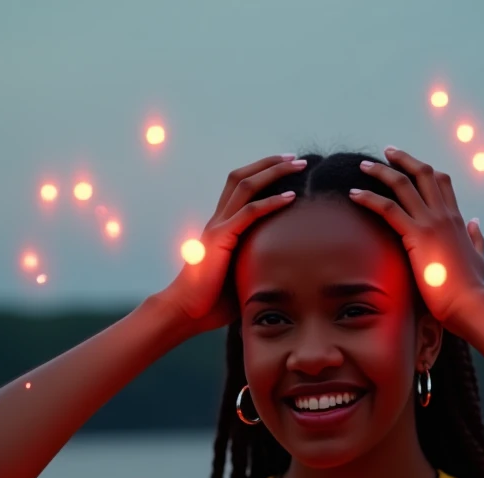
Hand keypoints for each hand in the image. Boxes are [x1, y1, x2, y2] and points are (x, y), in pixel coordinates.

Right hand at [156, 153, 302, 335]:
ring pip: (245, 186)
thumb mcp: (241, 277)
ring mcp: (218, 227)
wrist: (185, 312)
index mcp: (222, 227)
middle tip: (296, 159)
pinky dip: (270, 203)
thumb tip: (286, 272)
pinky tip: (290, 198)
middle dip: (270, 164)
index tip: (288, 170)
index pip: (241, 189)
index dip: (263, 174)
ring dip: (273, 172)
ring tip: (297, 166)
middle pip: (242, 177)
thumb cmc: (212, 303)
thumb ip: (257, 265)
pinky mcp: (220, 239)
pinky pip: (249, 213)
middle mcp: (218, 221)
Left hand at [349, 146, 483, 338]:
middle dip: (403, 159)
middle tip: (386, 152)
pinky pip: (388, 209)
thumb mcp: (478, 256)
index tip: (410, 165)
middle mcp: (443, 215)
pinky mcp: (417, 236)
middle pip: (423, 173)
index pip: (441, 183)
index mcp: (456, 219)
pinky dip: (369, 198)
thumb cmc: (471, 286)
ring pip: (402, 184)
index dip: (425, 170)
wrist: (469, 302)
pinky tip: (354, 194)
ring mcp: (430, 223)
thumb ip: (476, 237)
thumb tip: (475, 221)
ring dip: (380, 172)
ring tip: (363, 166)